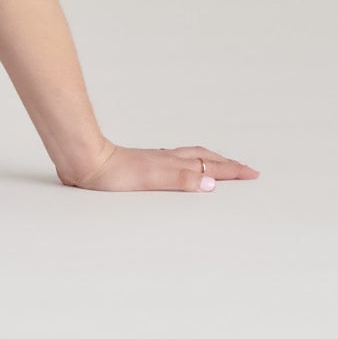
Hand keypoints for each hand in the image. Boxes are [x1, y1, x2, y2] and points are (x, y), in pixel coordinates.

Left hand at [60, 140, 260, 191]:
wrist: (84, 162)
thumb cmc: (112, 174)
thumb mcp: (152, 179)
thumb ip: (181, 180)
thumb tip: (212, 182)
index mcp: (172, 163)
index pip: (210, 165)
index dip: (232, 171)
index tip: (252, 173)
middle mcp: (166, 159)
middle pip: (203, 157)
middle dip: (225, 163)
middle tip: (243, 168)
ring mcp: (154, 159)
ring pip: (188, 156)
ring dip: (208, 160)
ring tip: (218, 163)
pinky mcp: (140, 163)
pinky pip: (173, 160)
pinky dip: (187, 162)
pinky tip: (178, 166)